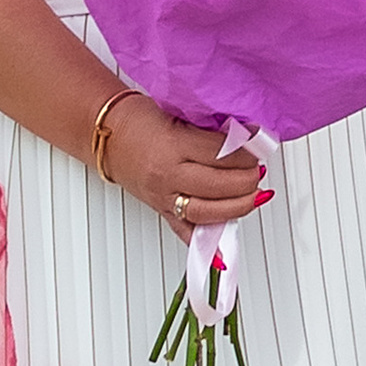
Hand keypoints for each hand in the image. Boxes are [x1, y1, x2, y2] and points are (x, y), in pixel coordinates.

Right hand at [104, 95, 268, 232]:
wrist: (108, 135)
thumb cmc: (141, 120)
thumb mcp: (179, 112)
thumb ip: (210, 128)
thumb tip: (246, 139)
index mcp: (174, 144)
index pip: (221, 153)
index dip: (247, 150)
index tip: (258, 144)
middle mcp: (168, 174)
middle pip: (218, 185)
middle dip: (247, 179)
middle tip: (258, 169)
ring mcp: (164, 197)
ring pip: (208, 212)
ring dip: (238, 206)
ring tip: (255, 196)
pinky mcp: (161, 210)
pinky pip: (185, 232)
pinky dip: (206, 245)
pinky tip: (223, 254)